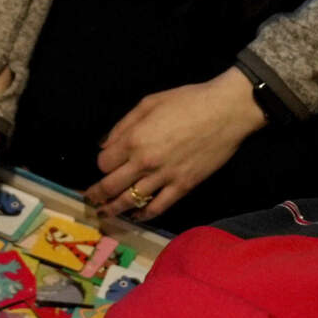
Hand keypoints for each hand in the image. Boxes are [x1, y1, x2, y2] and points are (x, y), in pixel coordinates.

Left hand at [83, 67, 266, 221]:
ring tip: (105, 214)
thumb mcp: (149, 103)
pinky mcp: (182, 187)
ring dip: (114, 209)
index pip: (104, 163)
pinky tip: (136, 217)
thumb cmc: (188, 101)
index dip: (102, 165)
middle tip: (91, 199)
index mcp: (134, 139)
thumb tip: (104, 145)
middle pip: (111, 186)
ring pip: (130, 201)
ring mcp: (164, 177)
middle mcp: (144, 162)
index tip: (106, 165)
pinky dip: (144, 215)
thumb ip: (123, 125)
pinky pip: (158, 207)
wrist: (226, 111)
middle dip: (97, 194)